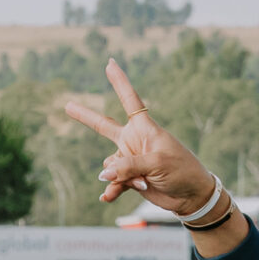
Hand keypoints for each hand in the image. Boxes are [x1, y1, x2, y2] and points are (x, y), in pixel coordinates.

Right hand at [64, 60, 215, 209]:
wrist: (191, 196)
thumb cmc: (181, 171)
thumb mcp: (156, 163)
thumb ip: (128, 166)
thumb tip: (103, 172)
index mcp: (144, 128)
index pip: (129, 100)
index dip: (119, 82)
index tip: (110, 62)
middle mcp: (134, 141)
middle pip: (104, 126)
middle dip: (85, 116)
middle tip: (67, 106)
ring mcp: (130, 160)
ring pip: (109, 165)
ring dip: (119, 176)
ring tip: (141, 182)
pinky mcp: (131, 178)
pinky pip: (113, 182)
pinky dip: (112, 189)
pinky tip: (108, 196)